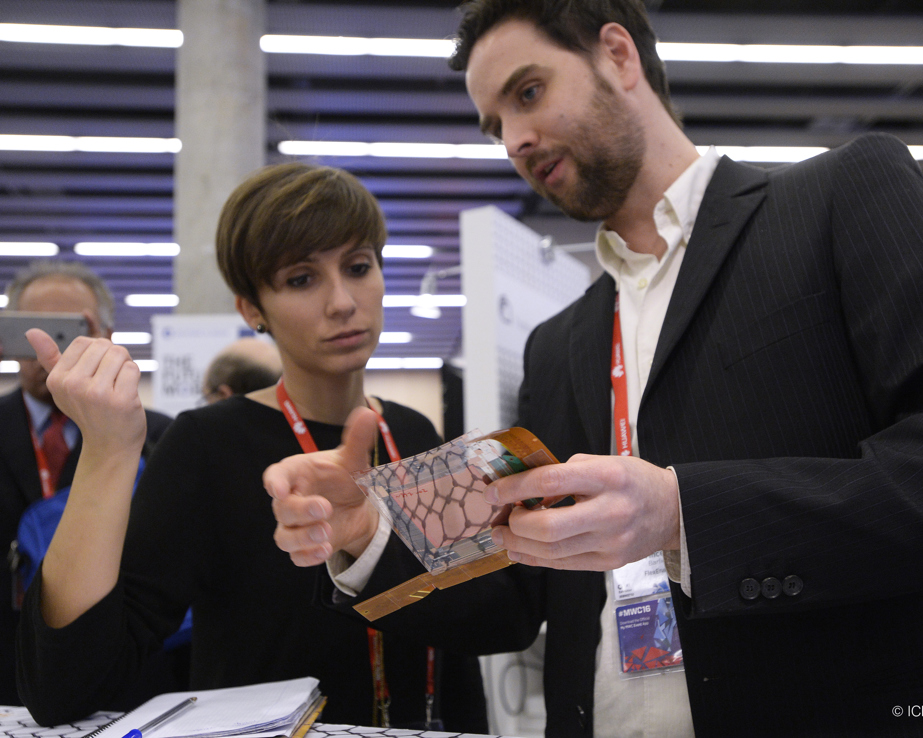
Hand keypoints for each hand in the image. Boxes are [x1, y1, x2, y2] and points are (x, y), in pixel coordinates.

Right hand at [26, 329, 145, 454]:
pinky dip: (134, 378)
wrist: (110, 445)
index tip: (96, 373)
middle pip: (104, 345)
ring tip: (117, 387)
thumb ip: (50, 358)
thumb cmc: (90, 411)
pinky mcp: (120, 400)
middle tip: (110, 381)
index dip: (97, 353)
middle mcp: (73, 386)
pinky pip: (133, 369)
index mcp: (57, 380)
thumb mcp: (64, 387)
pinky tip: (127, 395)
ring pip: (120, 354)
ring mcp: (96, 394)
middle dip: (114, 358)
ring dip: (125, 367)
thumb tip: (31, 331)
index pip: (84, 342)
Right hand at [265, 406, 380, 566]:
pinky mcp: (304, 545)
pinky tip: (325, 550)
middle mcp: (290, 499)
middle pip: (282, 509)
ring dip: (302, 538)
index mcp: (297, 473)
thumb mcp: (355, 460)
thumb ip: (357, 440)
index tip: (277, 488)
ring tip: (327, 533)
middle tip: (325, 508)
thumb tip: (367, 414)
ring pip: (284, 537)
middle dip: (301, 510)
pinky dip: (307, 556)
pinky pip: (295, 556)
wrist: (357, 505)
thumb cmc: (346, 477)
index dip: (274, 482)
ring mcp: (295, 525)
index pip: (276, 475)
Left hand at [485, 453, 680, 570]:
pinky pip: (564, 565)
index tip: (496, 490)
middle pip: (549, 526)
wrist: (672, 510)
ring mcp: (611, 541)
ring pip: (553, 552)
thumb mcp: (602, 462)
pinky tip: (521, 550)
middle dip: (515, 524)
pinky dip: (537, 559)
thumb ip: (564, 472)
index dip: (516, 487)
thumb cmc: (634, 481)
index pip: (551, 480)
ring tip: (504, 535)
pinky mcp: (610, 562)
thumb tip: (525, 487)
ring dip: (520, 545)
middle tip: (501, 518)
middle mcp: (611, 511)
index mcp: (608, 477)